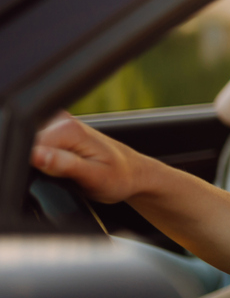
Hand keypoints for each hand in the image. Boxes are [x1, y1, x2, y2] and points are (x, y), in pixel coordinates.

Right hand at [29, 112, 154, 203]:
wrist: (133, 173)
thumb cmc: (118, 177)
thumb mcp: (93, 177)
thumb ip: (64, 165)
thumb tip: (36, 155)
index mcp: (69, 129)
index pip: (28, 146)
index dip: (33, 166)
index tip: (54, 175)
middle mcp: (62, 120)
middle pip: (28, 143)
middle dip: (38, 163)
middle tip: (66, 174)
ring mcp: (58, 123)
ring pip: (31, 145)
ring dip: (42, 161)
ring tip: (68, 169)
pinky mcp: (56, 130)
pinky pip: (38, 145)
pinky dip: (46, 159)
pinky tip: (63, 164)